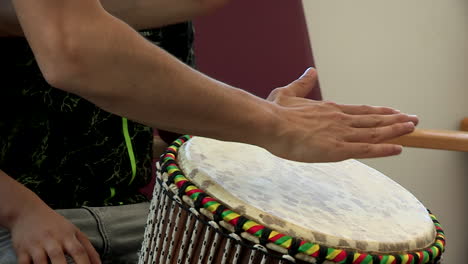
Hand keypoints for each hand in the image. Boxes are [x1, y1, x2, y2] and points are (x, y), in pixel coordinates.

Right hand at [9, 203, 100, 263]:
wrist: (27, 212)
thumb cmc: (55, 224)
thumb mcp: (74, 231)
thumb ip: (88, 248)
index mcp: (67, 236)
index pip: (79, 251)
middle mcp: (52, 240)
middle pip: (58, 257)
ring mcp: (36, 245)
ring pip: (40, 262)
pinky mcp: (21, 250)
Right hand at [265, 68, 417, 161]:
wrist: (270, 123)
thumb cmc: (275, 112)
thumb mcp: (288, 93)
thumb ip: (302, 84)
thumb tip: (310, 72)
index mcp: (328, 109)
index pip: (360, 110)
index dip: (378, 111)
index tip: (393, 111)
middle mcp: (339, 119)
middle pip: (372, 119)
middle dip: (395, 119)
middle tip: (413, 119)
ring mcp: (340, 133)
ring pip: (374, 132)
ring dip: (395, 130)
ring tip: (412, 129)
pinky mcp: (337, 149)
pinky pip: (365, 149)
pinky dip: (383, 149)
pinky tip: (398, 148)